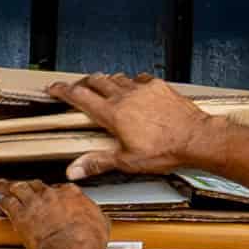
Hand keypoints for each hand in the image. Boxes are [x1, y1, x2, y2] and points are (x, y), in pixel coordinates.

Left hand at [0, 177, 111, 248]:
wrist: (70, 247)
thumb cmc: (85, 239)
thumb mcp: (101, 225)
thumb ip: (97, 218)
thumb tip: (100, 221)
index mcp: (71, 194)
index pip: (60, 188)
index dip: (55, 192)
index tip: (53, 197)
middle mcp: (51, 194)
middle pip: (37, 185)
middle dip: (31, 185)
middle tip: (26, 185)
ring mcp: (34, 203)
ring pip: (19, 188)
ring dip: (10, 186)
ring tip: (3, 185)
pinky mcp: (21, 215)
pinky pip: (8, 203)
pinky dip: (3, 201)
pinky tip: (0, 201)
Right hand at [54, 71, 211, 169]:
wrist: (195, 137)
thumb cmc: (165, 150)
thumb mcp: (127, 162)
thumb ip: (98, 162)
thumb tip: (74, 170)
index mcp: (113, 114)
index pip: (80, 97)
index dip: (63, 91)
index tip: (53, 88)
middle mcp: (126, 96)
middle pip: (96, 81)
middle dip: (83, 83)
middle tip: (77, 87)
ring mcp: (143, 89)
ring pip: (117, 78)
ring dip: (107, 81)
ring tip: (103, 86)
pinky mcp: (159, 86)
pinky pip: (139, 79)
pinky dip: (132, 82)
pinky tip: (134, 88)